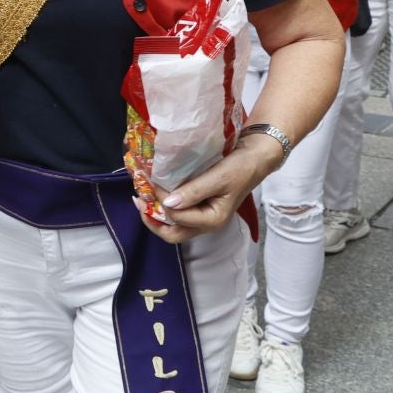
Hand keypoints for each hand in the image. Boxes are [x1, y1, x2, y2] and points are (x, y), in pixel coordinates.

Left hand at [140, 141, 277, 244]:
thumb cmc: (239, 168)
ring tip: (142, 198)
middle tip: (137, 201)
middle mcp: (207, 224)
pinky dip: (165, 208)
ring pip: (174, 227)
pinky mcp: (200, 208)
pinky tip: (157, 195)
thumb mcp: (217, 177)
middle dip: (152, 220)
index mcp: (213, 221)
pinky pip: (179, 215)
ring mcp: (203, 218)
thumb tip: (167, 204)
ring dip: (156, 215)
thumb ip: (193, 191)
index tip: (152, 180)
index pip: (178, 218)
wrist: (254, 159)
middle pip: (173, 234)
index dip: (162, 201)